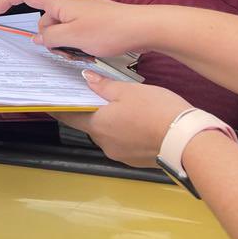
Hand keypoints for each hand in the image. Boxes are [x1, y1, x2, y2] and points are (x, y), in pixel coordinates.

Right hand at [0, 0, 156, 56]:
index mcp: (60, 4)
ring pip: (61, 29)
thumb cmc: (109, 30)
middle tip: (64, 52)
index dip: (7, 0)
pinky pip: (75, 31)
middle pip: (45, 20)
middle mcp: (69, 4)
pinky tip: (90, 52)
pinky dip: (76, 43)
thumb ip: (50, 38)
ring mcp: (83, 11)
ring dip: (64, 43)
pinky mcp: (94, 20)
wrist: (144, 27)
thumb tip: (38, 37)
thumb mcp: (73, 37)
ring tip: (82, 54)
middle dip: (47, 38)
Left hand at [54, 71, 192, 167]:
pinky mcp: (135, 160)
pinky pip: (123, 142)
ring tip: (121, 106)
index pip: (68, 116)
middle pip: (89, 124)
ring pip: (107, 134)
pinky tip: (137, 122)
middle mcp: (104, 143)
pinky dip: (125, 132)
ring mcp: (120, 153)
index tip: (50, 101)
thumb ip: (104, 85)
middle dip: (90, 111)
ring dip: (109, 122)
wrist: (188, 141)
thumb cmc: (157, 111)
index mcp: (97, 125)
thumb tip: (86, 78)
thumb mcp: (129, 90)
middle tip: (92, 96)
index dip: (59, 107)